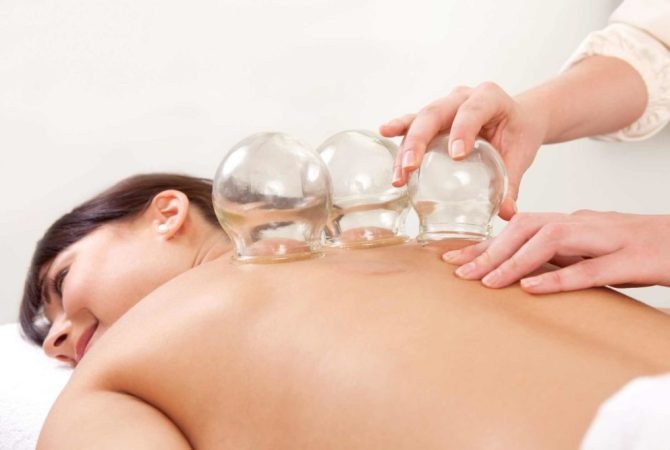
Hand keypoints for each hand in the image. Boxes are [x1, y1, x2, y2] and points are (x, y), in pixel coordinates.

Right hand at [380, 82, 547, 219]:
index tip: (457, 155)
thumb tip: (507, 213)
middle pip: (435, 113)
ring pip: (420, 120)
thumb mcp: (520, 155)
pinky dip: (400, 129)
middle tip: (410, 167)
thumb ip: (512, 182)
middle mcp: (463, 96)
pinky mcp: (434, 117)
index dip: (463, 129)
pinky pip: (413, 122)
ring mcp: (446, 104)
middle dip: (419, 140)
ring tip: (399, 174)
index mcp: (490, 98)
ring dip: (406, 148)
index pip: (474, 110)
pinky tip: (384, 133)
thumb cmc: (519, 133)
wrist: (518, 118)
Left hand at [441, 210, 669, 293]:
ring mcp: (608, 239)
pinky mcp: (631, 260)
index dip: (485, 243)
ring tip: (486, 282)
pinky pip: (590, 268)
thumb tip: (523, 272)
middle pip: (527, 228)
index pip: (519, 228)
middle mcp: (584, 225)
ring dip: (514, 261)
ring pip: (551, 240)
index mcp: (574, 223)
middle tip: (458, 273)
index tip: (454, 260)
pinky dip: (558, 277)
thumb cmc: (642, 250)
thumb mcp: (594, 251)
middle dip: (489, 250)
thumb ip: (561, 256)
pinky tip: (532, 288)